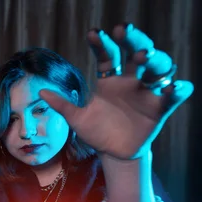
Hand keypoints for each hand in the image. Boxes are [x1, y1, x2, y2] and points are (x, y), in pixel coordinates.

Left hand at [40, 23, 192, 159]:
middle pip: (135, 53)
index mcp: (110, 80)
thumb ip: (62, 105)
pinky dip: (177, 90)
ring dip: (154, 60)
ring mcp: (147, 92)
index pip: (107, 56)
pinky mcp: (160, 108)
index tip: (93, 33)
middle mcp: (130, 81)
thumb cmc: (95, 131)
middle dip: (132, 40)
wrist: (113, 153)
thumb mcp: (76, 119)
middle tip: (124, 31)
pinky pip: (173, 97)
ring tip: (145, 56)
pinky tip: (174, 87)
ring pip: (157, 69)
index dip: (101, 44)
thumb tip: (41, 92)